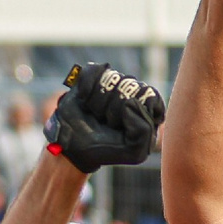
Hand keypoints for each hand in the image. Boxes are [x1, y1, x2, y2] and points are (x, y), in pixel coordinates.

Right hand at [44, 64, 166, 173]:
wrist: (72, 147)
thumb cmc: (104, 149)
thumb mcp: (133, 152)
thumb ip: (144, 131)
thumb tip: (130, 102)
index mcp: (147, 108)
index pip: (150, 95)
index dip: (134, 111)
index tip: (122, 128)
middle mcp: (132, 92)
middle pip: (130, 86)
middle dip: (113, 110)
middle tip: (106, 124)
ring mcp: (114, 83)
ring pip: (112, 79)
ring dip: (98, 103)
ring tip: (94, 116)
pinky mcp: (95, 76)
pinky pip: (95, 72)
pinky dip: (87, 87)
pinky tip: (83, 100)